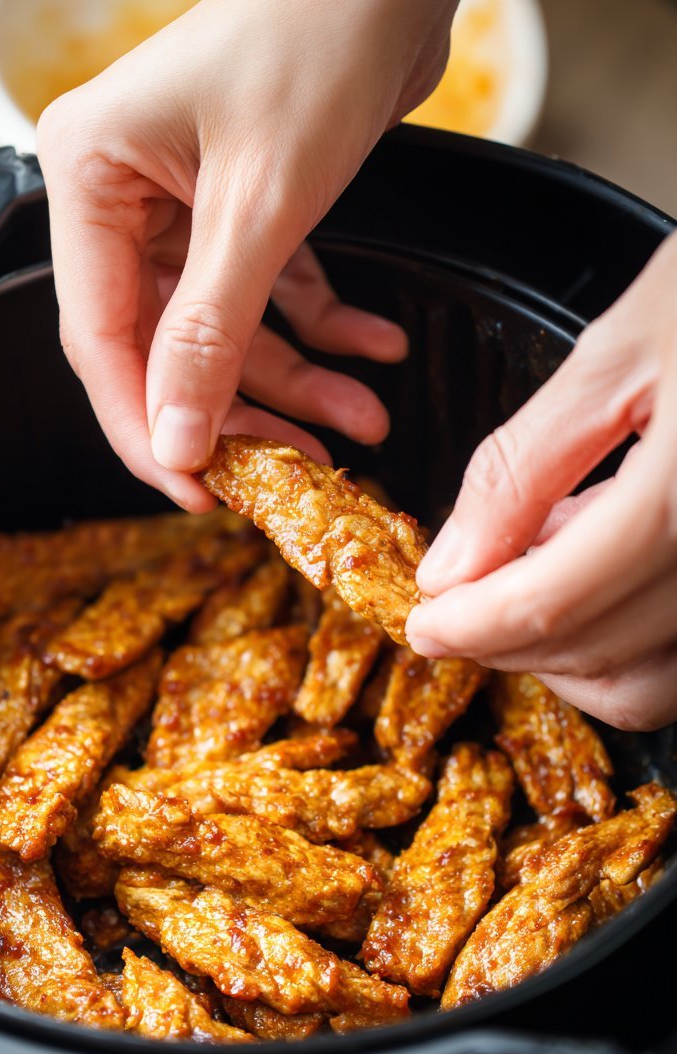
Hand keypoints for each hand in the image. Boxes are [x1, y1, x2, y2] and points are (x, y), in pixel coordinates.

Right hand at [36, 0, 455, 509]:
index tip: (198, 490)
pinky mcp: (243, 205)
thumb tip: (175, 441)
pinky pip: (272, 291)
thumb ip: (210, 333)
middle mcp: (124, 194)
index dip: (147, 425)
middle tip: (290, 472)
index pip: (102, 337)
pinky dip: (324, 324)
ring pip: (227, 331)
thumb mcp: (259, 205)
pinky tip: (376, 350)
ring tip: (363, 421)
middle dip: (239, 409)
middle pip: (167, 345)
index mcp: (89, 179)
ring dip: (298, 379)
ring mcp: (183, 201)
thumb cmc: (315, 37)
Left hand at [407, 230, 676, 731]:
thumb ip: (523, 466)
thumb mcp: (618, 350)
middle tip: (461, 597)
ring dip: (568, 654)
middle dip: (506, 642)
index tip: (424, 621)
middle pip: (596, 653)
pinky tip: (600, 570)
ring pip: (650, 683)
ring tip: (530, 573)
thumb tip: (451, 565)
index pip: (551, 606)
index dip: (470, 627)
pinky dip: (629, 642)